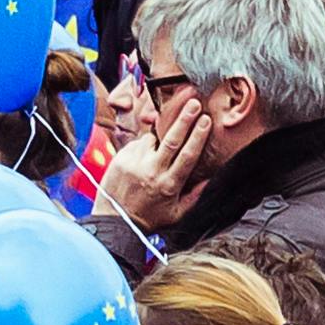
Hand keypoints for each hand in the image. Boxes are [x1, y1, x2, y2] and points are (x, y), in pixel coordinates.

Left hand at [96, 94, 209, 230]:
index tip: (206, 119)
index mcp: (169, 184)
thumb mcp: (177, 214)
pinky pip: (137, 145)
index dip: (198, 135)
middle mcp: (152, 172)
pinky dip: (142, 147)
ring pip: (152, 140)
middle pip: (171, 140)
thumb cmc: (149, 219)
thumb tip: (209, 177)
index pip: (188, 155)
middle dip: (184, 119)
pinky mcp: (121, 159)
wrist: (115, 222)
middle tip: (193, 103)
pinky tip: (142, 160)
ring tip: (157, 151)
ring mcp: (135, 164)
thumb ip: (195, 196)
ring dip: (158, 139)